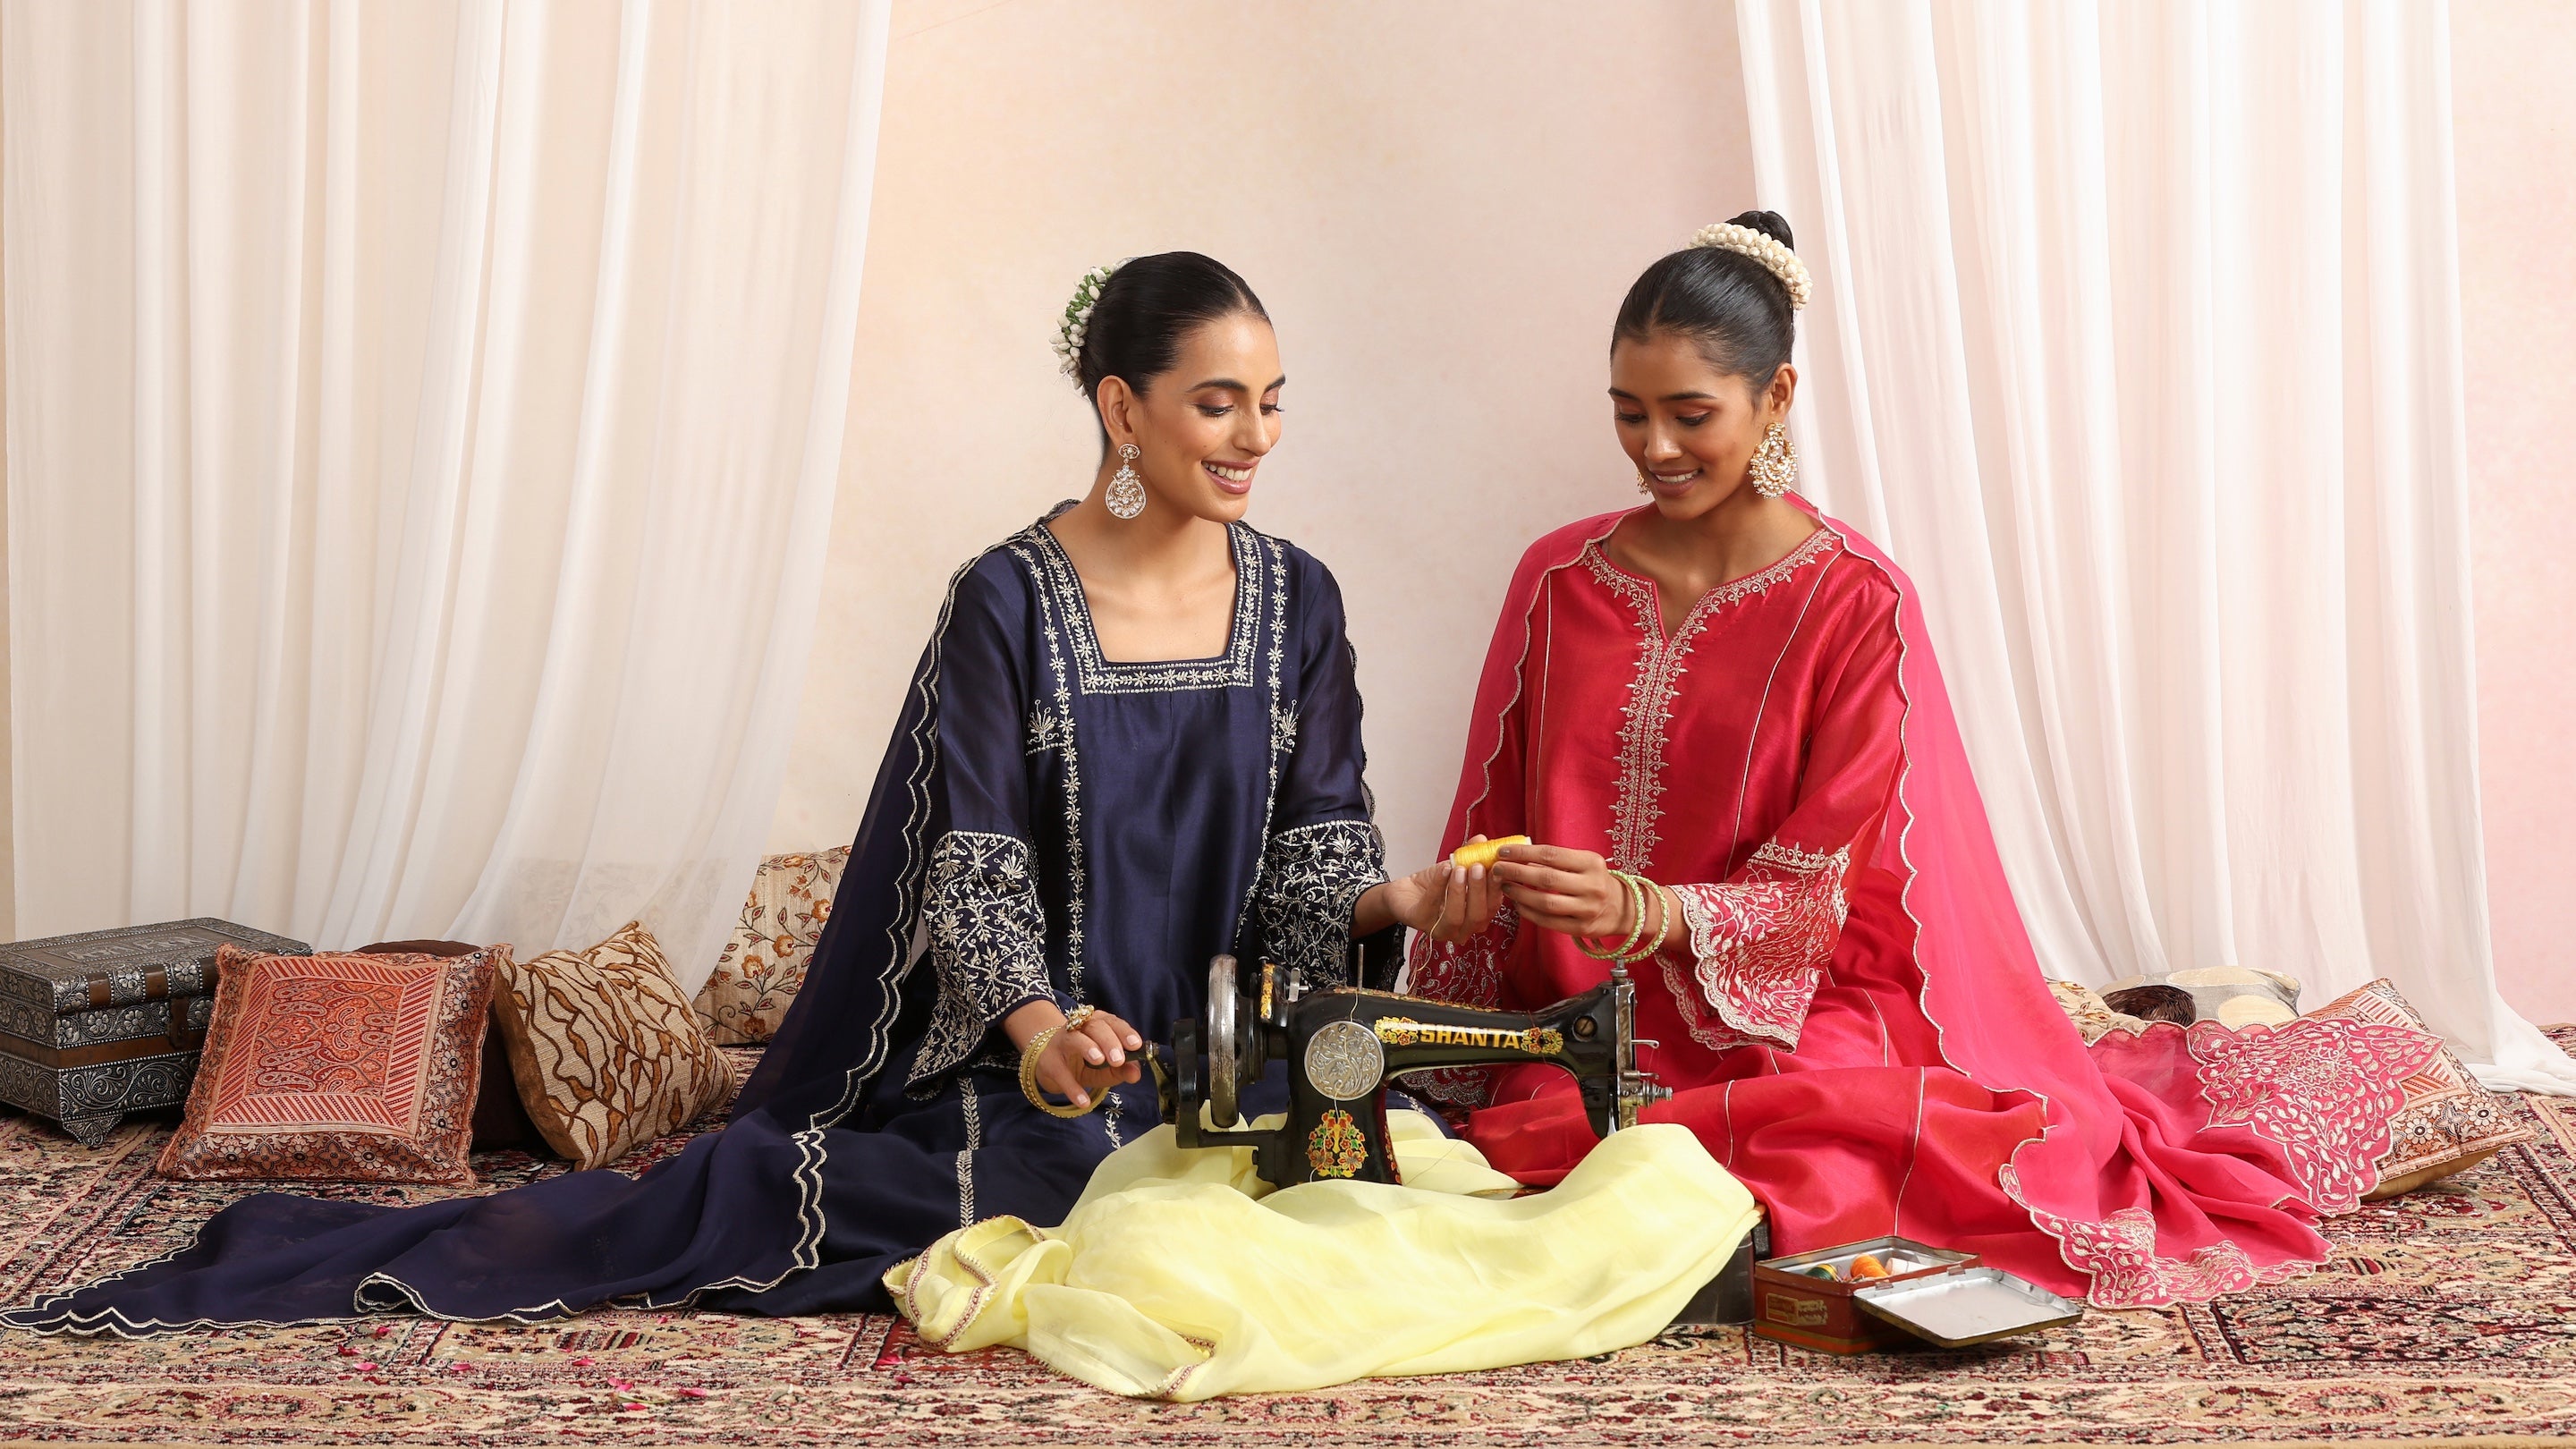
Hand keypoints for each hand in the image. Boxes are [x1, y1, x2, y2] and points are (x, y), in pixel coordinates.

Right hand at [1003, 1000, 1143, 1110]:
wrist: (1053, 1066)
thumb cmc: (1086, 1062)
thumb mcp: (1108, 1067)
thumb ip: (1123, 1069)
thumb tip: (1136, 1073)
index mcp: (1098, 1023)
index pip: (1113, 1022)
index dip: (1125, 1032)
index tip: (1135, 1045)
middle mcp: (1080, 1027)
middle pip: (1096, 1026)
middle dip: (1109, 1041)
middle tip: (1118, 1060)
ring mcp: (1062, 1042)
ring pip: (1075, 1039)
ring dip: (1087, 1048)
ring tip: (1099, 1061)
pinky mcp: (1049, 1061)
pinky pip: (1061, 1073)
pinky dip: (1072, 1087)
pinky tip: (1083, 1101)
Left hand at [1355, 837, 1507, 941]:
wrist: (1406, 890)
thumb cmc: (1436, 884)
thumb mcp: (1457, 867)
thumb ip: (1471, 855)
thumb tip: (1482, 840)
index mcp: (1477, 917)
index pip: (1492, 907)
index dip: (1496, 888)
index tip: (1497, 867)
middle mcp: (1463, 930)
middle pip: (1477, 916)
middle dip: (1478, 890)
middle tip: (1477, 867)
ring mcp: (1441, 930)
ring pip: (1455, 917)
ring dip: (1459, 891)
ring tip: (1459, 869)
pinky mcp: (1419, 922)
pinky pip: (1431, 905)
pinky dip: (1439, 885)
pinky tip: (1444, 869)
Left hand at [1491, 842, 1633, 939]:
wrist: (1622, 908)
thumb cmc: (1594, 879)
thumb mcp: (1584, 863)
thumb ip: (1557, 859)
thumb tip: (1518, 854)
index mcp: (1591, 863)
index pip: (1551, 855)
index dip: (1524, 853)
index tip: (1503, 851)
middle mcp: (1592, 885)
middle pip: (1546, 879)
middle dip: (1516, 872)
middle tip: (1497, 868)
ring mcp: (1588, 909)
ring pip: (1546, 902)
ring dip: (1520, 894)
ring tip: (1504, 886)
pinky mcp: (1581, 928)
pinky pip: (1549, 921)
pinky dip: (1529, 912)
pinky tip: (1518, 904)